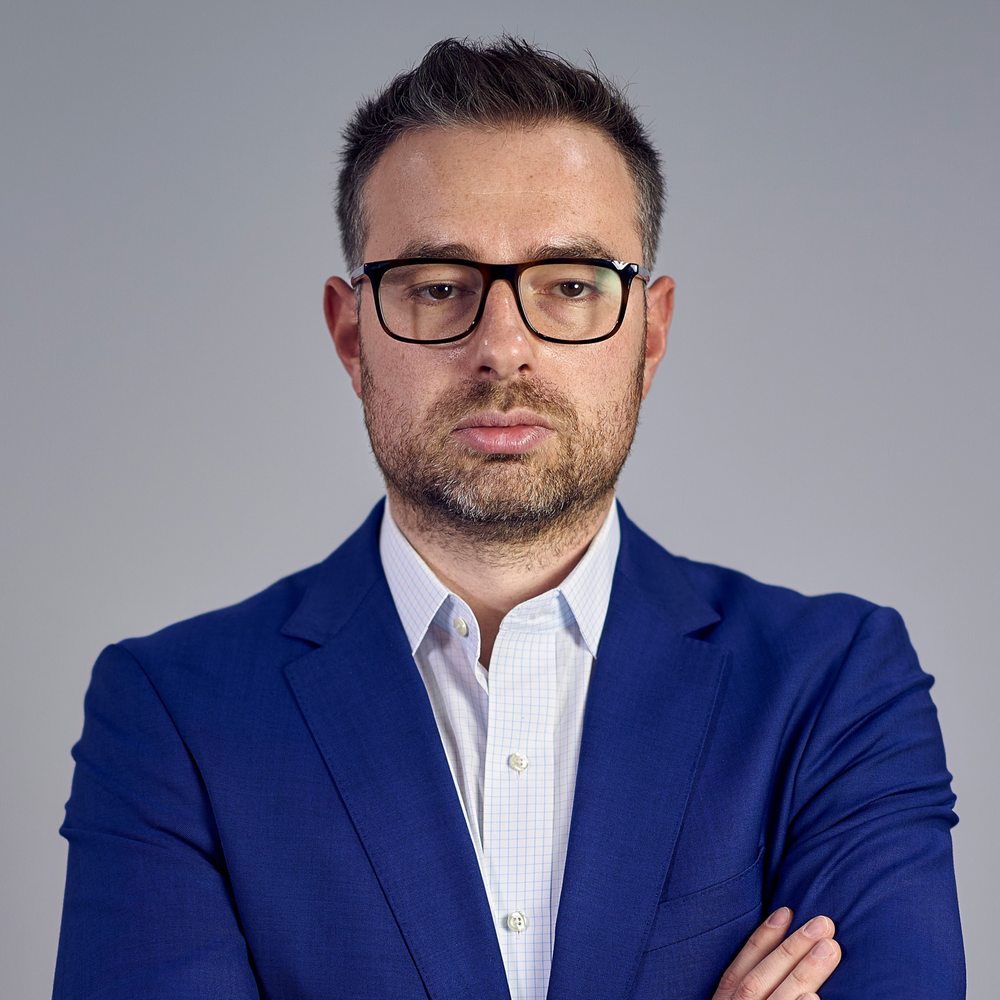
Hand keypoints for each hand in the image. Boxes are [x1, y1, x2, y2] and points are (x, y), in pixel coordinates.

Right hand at [711, 907, 841, 998]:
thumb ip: (754, 988)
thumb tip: (783, 954)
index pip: (739, 969)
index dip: (762, 938)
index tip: (786, 912)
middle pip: (758, 980)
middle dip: (790, 949)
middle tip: (823, 923)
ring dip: (803, 973)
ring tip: (830, 949)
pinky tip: (814, 997)